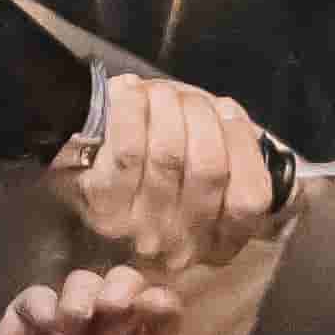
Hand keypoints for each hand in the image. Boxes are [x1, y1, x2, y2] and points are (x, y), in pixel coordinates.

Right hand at [0, 264, 189, 334]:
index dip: (162, 305)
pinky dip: (41, 300)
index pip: (159, 326)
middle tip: (113, 306)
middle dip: (125, 284)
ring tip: (77, 319)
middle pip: (124, 293)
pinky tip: (45, 326)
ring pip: (79, 287)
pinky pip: (28, 302)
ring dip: (85, 287)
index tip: (152, 310)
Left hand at [54, 70, 285, 269]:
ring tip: (159, 93)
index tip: (227, 110)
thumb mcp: (208, 165)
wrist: (87, 174)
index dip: (242, 146)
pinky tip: (131, 91)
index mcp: (219, 240)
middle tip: (187, 98)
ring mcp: (140, 228)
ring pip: (169, 156)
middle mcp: (181, 243)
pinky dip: (131, 111)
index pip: (248, 199)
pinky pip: (127, 152)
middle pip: (208, 169)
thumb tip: (228, 117)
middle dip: (202, 117)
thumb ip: (232, 150)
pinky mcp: (102, 205)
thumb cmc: (159, 168)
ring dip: (167, 109)